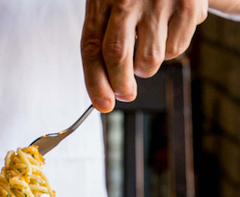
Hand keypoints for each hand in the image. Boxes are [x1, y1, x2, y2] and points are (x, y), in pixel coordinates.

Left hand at [81, 0, 207, 111]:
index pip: (92, 48)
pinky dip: (170, 49)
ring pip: (149, 60)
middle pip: (117, 56)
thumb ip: (106, 38)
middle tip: (124, 94)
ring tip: (147, 46)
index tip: (102, 104)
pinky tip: (167, 30)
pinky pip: (176, 49)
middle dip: (119, 85)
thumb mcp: (110, 4)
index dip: (95, 82)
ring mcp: (158, 1)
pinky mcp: (188, 5)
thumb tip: (108, 88)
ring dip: (146, 66)